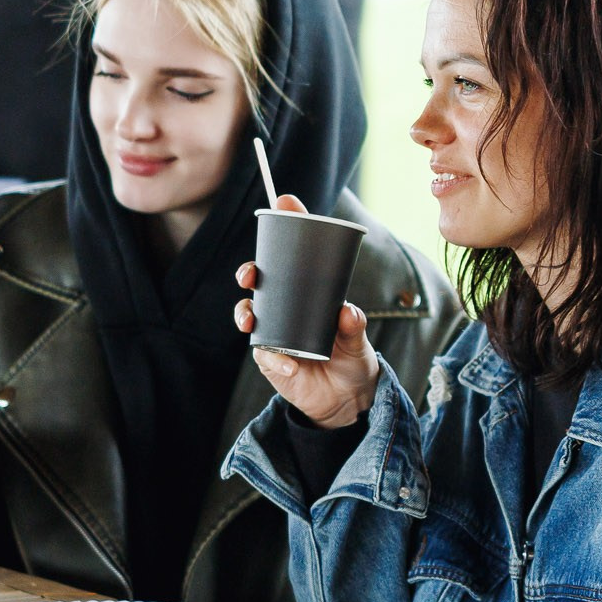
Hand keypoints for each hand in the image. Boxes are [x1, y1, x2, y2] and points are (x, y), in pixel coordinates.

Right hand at [235, 193, 380, 428]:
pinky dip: (274, 358)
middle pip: (258, 280)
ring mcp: (274, 331)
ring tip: (250, 320)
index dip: (286, 225)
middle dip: (248, 272)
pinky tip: (288, 364)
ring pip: (248, 313)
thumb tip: (346, 312)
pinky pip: (264, 354)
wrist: (346, 400)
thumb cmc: (351, 358)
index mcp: (305, 292)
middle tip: (249, 275)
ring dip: (243, 313)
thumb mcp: (358, 339)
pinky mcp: (271, 360)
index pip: (292, 254)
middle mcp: (284, 306)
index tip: (284, 201)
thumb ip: (353, 326)